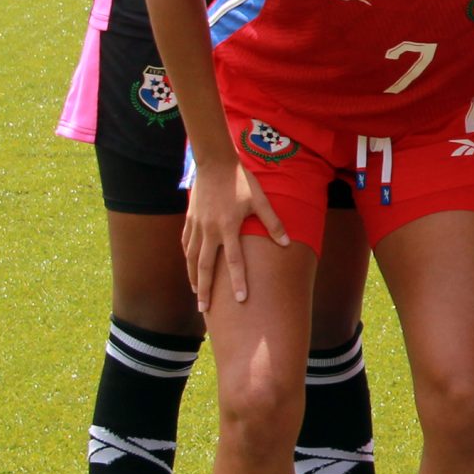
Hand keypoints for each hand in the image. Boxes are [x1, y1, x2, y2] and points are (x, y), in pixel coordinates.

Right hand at [184, 158, 286, 307]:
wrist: (214, 163)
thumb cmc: (241, 182)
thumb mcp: (261, 200)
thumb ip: (273, 223)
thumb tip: (287, 244)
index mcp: (228, 227)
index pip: (233, 261)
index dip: (238, 281)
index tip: (241, 300)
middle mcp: (209, 230)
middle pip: (204, 267)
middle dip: (205, 290)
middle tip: (204, 310)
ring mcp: (196, 226)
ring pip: (191, 258)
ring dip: (193, 278)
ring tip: (197, 295)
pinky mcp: (189, 220)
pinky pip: (186, 244)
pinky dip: (187, 259)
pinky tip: (189, 269)